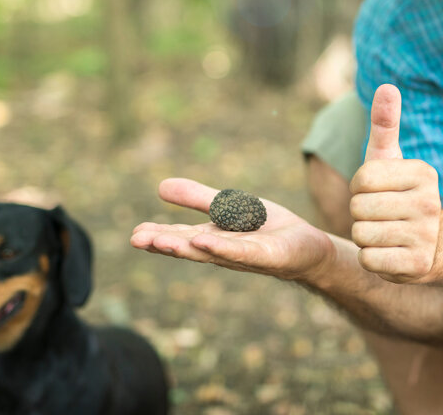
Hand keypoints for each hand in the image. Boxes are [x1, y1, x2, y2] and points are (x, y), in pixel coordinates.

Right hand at [130, 178, 335, 280]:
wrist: (308, 247)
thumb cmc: (266, 230)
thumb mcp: (228, 206)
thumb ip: (197, 198)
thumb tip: (160, 186)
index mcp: (212, 238)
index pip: (181, 238)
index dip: (158, 237)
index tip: (134, 235)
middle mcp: (224, 251)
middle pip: (190, 248)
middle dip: (164, 245)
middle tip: (136, 240)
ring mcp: (244, 256)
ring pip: (210, 252)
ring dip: (185, 248)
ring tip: (160, 242)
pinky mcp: (267, 257)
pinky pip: (241, 251)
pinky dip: (221, 247)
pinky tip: (203, 240)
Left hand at [349, 84, 441, 283]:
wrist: (436, 244)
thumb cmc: (400, 194)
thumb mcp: (393, 159)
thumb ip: (386, 124)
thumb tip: (387, 86)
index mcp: (423, 174)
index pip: (362, 178)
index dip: (359, 187)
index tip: (374, 191)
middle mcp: (429, 204)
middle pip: (359, 207)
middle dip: (360, 213)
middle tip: (380, 215)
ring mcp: (425, 236)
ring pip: (361, 234)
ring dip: (365, 236)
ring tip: (384, 232)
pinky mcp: (417, 266)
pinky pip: (368, 259)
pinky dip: (370, 258)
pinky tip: (388, 252)